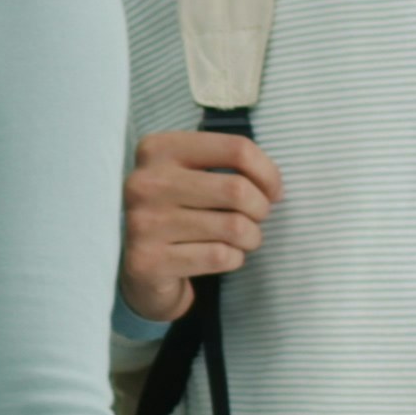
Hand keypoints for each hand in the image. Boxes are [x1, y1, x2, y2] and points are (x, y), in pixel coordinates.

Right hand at [118, 131, 281, 324]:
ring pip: (234, 227)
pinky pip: (220, 257)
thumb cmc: (181, 212)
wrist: (142, 265)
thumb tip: (273, 186)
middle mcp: (144, 182)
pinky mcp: (148, 261)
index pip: (236, 149)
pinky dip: (233, 259)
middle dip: (260, 209)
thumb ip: (229, 164)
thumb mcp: (194, 174)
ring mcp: (142, 223)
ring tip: (241, 239)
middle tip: (255, 218)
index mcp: (157, 150)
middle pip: (237, 189)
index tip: (273, 191)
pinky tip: (220, 256)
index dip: (268, 173)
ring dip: (251, 237)